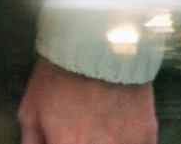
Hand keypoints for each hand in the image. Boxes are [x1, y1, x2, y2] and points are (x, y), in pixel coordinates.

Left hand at [18, 57, 155, 143]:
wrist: (95, 45)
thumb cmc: (57, 76)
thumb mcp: (31, 108)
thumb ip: (32, 141)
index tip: (61, 140)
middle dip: (80, 142)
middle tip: (80, 133)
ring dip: (107, 142)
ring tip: (98, 131)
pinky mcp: (149, 134)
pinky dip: (129, 143)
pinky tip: (120, 132)